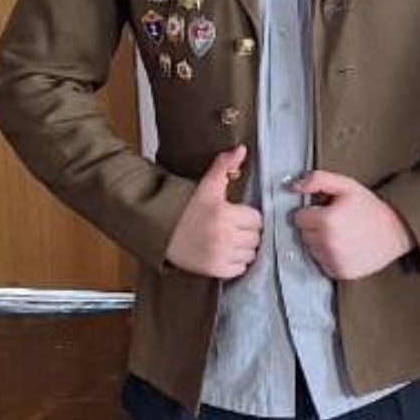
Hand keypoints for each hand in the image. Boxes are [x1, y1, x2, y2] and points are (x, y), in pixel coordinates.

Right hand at [164, 145, 262, 278]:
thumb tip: (241, 149)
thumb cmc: (186, 208)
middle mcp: (224, 236)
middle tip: (234, 227)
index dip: (249, 216)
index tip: (239, 215)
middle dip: (247, 232)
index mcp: (225, 214)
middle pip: (256, 237)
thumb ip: (225, 166)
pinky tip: (225, 252)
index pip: (257, 219)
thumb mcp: (207, 185)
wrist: (161, 229)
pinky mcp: (213, 270)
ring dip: (243, 248)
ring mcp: (219, 255)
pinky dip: (235, 263)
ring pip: (250, 254)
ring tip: (230, 239)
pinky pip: (240, 269)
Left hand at [291, 170, 415, 279]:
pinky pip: (321, 264)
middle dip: (315, 227)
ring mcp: (334, 260)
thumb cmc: (370, 208)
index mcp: (327, 220)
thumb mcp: (346, 185)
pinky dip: (328, 256)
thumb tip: (293, 186)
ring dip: (320, 243)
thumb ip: (318, 180)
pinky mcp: (340, 272)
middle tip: (335, 221)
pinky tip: (344, 247)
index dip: (311, 212)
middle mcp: (328, 243)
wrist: (396, 231)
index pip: (299, 218)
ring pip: (311, 250)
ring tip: (341, 234)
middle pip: (303, 235)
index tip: (325, 211)